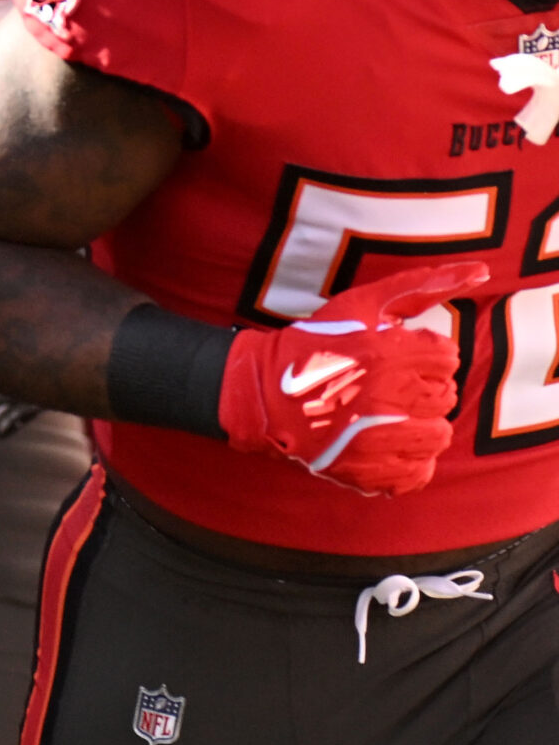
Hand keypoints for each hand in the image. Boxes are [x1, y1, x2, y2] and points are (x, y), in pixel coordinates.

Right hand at [219, 262, 489, 495]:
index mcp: (387, 353)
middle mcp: (386, 397)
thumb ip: (422, 285)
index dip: (423, 354)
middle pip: (445, 396)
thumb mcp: (362, 303)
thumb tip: (481, 270)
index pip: (447, 357)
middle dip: (420, 387)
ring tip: (388, 415)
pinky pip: (418, 473)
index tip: (396, 355)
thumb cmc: (315, 342)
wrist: (263, 392)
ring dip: (418, 424)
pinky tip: (384, 443)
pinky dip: (407, 461)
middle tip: (386, 384)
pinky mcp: (369, 471)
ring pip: (438, 436)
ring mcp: (377, 438)